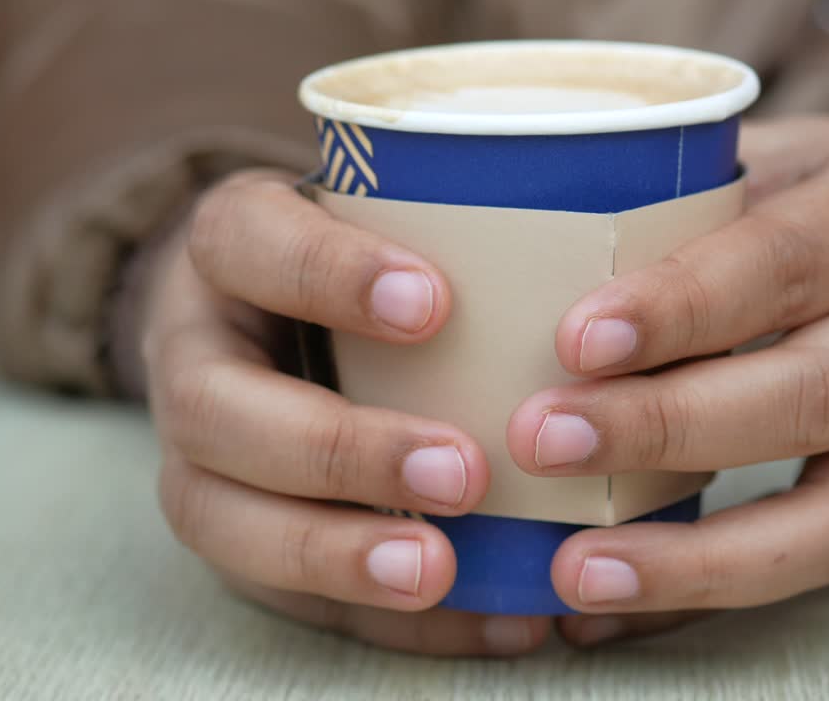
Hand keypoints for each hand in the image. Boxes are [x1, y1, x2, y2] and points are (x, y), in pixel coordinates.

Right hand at [139, 170, 549, 655]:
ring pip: (217, 518)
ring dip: (334, 554)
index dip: (327, 275)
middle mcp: (194, 351)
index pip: (248, 243)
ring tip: (440, 570)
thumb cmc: (362, 256)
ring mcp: (196, 454)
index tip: (434, 304)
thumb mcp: (389, 209)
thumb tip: (633, 232)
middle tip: (458, 473)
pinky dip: (386, 619)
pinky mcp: (235, 533)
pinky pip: (286, 596)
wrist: (272, 313)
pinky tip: (487, 619)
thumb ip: (465, 221)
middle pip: (212, 409)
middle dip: (336, 450)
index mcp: (231, 248)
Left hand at [502, 117, 828, 644]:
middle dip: (668, 427)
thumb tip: (518, 259)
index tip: (575, 340)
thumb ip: (681, 205)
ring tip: (577, 566)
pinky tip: (622, 600)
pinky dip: (715, 589)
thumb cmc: (819, 214)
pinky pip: (825, 564)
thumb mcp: (772, 168)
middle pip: (810, 389)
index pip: (784, 259)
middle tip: (541, 441)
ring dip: (695, 550)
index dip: (682, 305)